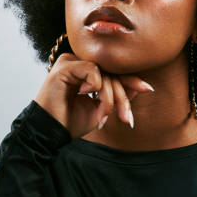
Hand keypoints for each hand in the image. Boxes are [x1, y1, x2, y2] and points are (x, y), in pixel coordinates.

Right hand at [34, 53, 153, 139]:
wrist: (50, 134)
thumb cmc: (71, 122)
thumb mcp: (100, 109)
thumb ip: (116, 96)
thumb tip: (138, 86)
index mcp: (83, 70)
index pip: (111, 70)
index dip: (130, 79)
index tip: (147, 89)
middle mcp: (77, 61)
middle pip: (110, 71)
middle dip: (121, 95)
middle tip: (126, 117)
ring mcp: (69, 62)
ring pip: (103, 72)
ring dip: (109, 96)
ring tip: (103, 114)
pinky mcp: (64, 66)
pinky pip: (92, 71)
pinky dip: (95, 86)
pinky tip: (84, 95)